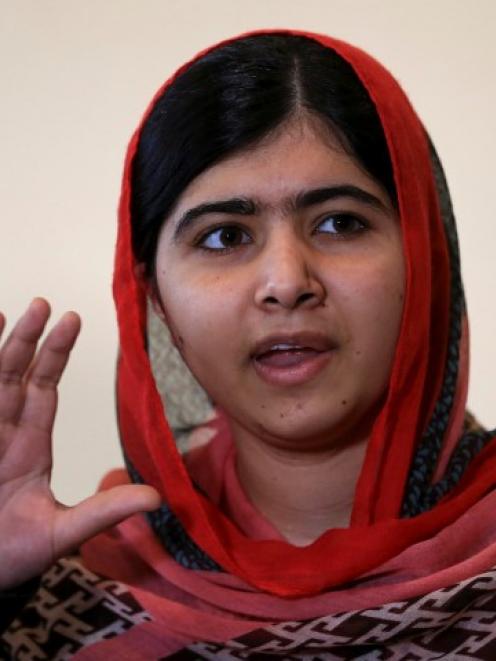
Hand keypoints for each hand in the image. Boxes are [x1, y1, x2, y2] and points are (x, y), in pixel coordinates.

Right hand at [0, 299, 159, 589]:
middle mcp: (3, 432)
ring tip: (1, 312)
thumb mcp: (62, 532)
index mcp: (30, 445)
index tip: (71, 319)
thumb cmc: (13, 555)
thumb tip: (158, 499)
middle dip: (27, 340)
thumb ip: (104, 511)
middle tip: (43, 304)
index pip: (44, 386)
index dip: (55, 352)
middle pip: (15, 374)